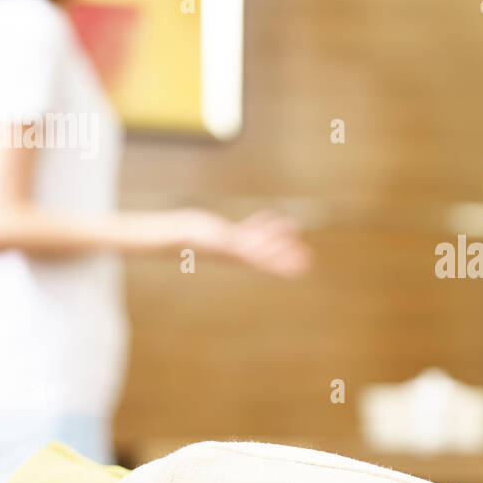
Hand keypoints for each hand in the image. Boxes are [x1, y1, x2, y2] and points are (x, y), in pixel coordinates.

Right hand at [169, 208, 311, 276]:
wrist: (173, 235)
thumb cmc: (191, 240)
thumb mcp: (215, 242)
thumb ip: (231, 245)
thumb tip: (246, 248)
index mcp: (240, 258)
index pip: (269, 263)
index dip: (287, 264)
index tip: (304, 266)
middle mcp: (240, 254)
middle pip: (270, 255)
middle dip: (288, 254)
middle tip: (308, 256)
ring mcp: (234, 244)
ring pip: (262, 241)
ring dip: (279, 236)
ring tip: (295, 228)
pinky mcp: (227, 233)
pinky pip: (248, 229)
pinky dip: (262, 224)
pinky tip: (271, 217)